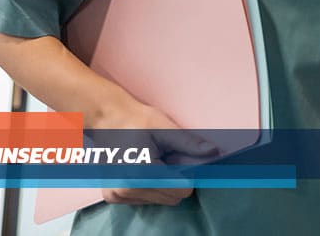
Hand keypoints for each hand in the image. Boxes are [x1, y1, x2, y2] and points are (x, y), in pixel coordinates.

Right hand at [93, 101, 217, 205]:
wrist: (105, 120)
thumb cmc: (135, 120)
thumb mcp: (164, 127)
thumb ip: (189, 143)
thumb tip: (214, 152)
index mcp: (140, 173)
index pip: (181, 190)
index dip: (187, 175)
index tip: (181, 160)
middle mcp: (126, 190)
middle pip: (172, 198)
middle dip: (176, 180)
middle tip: (166, 159)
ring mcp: (117, 195)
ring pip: (161, 200)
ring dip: (163, 184)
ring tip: (153, 162)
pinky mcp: (113, 197)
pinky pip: (146, 200)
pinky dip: (150, 187)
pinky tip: (142, 168)